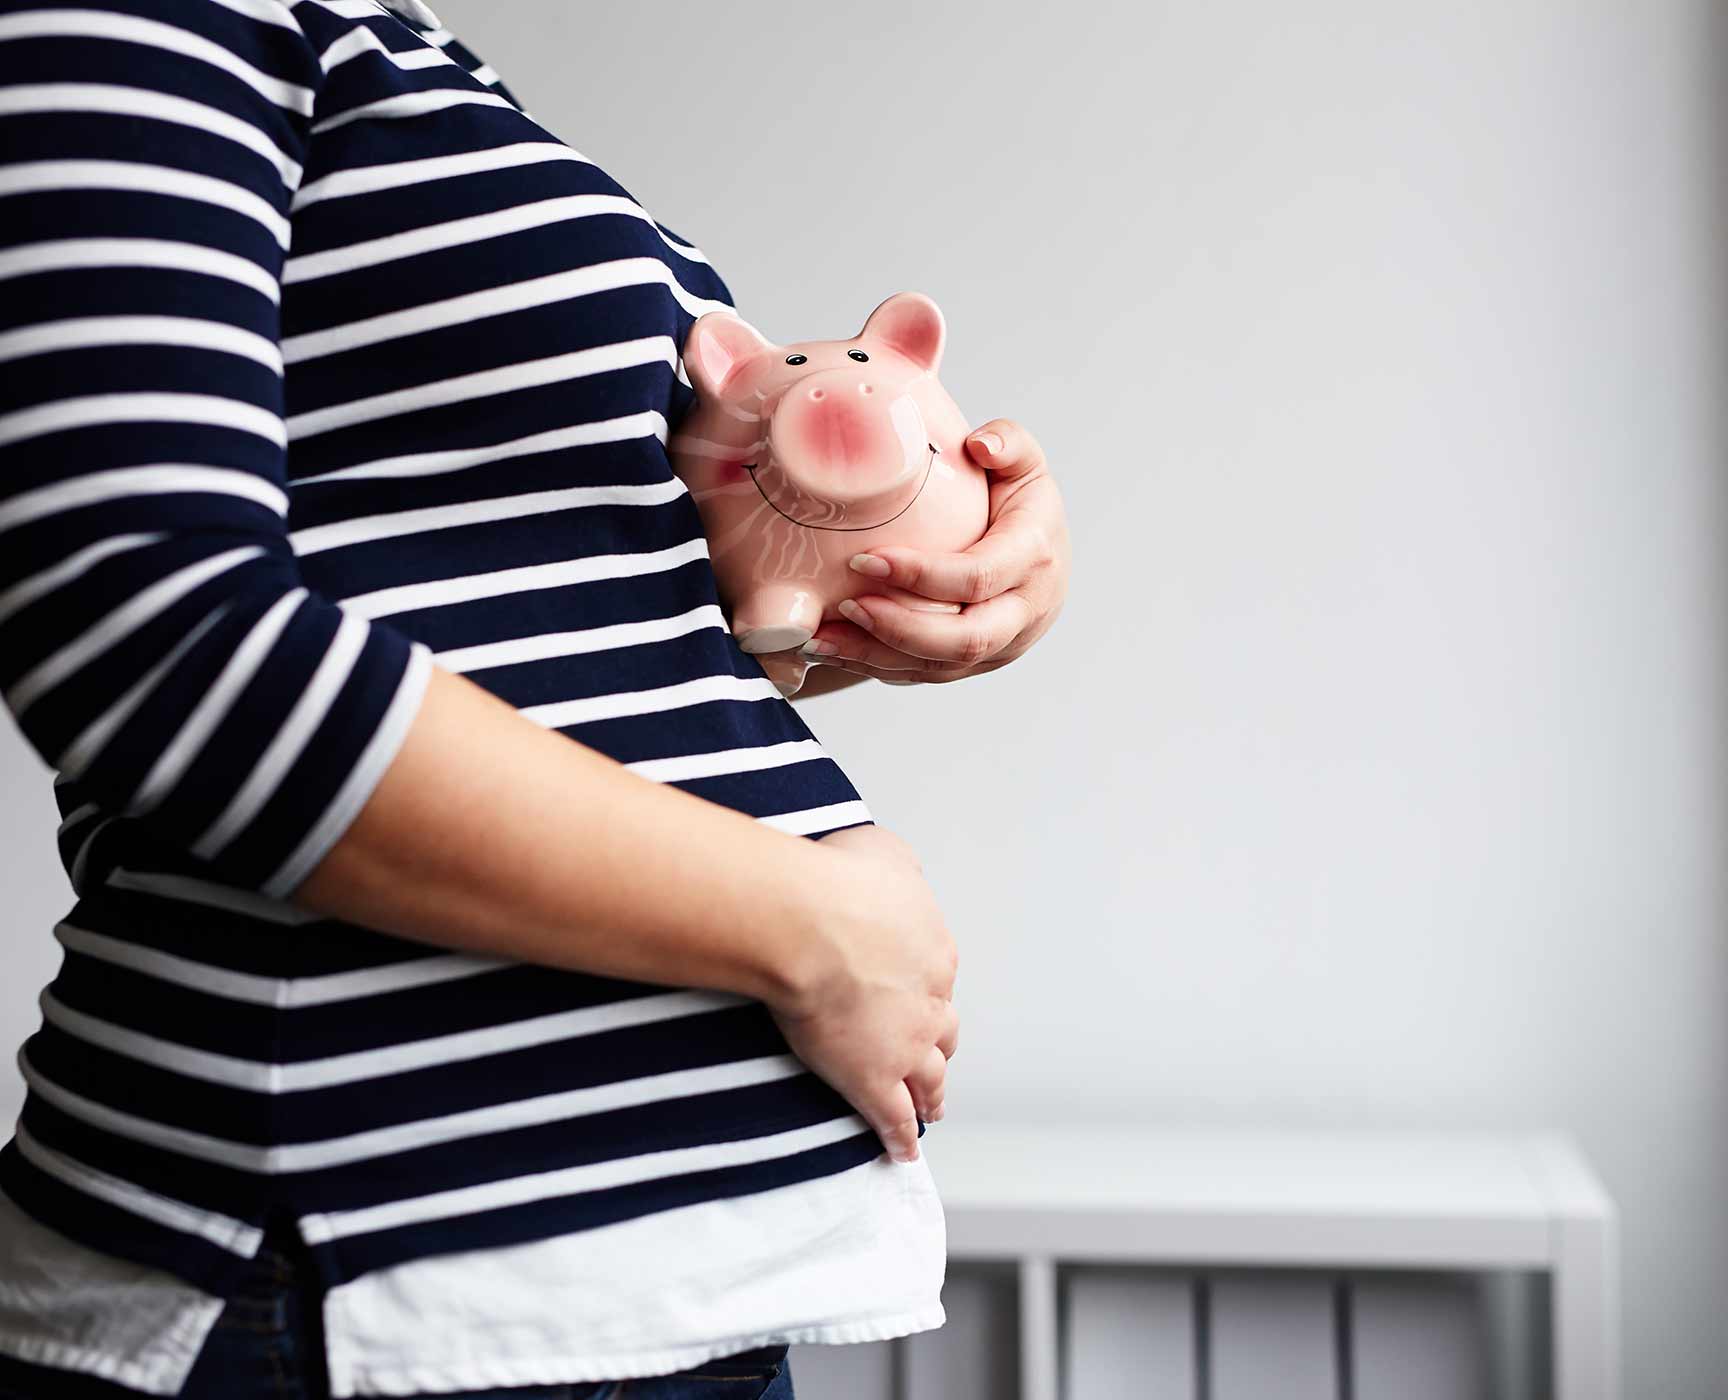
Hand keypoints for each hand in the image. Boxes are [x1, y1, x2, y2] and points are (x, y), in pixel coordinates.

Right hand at [769, 825, 958, 1161]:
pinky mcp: (872, 1078)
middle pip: (944, 1031)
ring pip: (929, 1079)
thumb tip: (892, 876)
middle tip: (937, 1060)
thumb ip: (893, 870)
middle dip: (939, 1045)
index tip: (911, 992)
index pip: (937, 977)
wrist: (810, 922)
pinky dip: (901, 1137)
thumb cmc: (835, 879)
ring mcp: (904, 1045)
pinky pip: (894, 1118)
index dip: (924, 988)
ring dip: (933, 1095)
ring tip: (934, 1109)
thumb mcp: (881, 852)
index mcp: (934, 951)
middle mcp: (930, 1002)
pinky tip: (905, 1152)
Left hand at [799, 418, 1068, 683]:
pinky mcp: (978, 665)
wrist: (1040, 557)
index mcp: (1035, 556)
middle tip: (845, 607)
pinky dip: (879, 666)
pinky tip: (835, 650)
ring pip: (941, 667)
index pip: (978, 577)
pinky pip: (927, 675)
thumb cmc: (1019, 503)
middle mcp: (1026, 611)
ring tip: (821, 639)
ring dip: (877, 657)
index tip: (863, 560)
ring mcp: (1004, 646)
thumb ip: (1009, 443)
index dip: (921, 576)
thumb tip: (981, 444)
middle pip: (965, 640)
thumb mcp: (1024, 463)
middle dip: (899, 629)